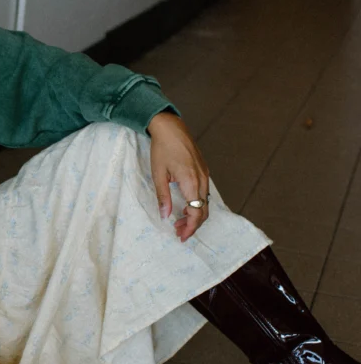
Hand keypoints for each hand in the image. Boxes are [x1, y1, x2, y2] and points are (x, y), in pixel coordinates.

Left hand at [147, 112, 209, 242]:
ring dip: (194, 215)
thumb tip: (165, 216)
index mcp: (191, 181)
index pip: (196, 212)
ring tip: (179, 221)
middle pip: (204, 211)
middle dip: (192, 225)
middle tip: (178, 232)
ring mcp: (204, 174)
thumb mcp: (158, 174)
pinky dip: (197, 204)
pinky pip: (204, 192)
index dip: (190, 228)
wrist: (171, 127)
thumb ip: (163, 196)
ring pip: (205, 202)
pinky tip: (185, 205)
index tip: (180, 236)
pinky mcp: (203, 170)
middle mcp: (202, 179)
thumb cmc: (162, 148)